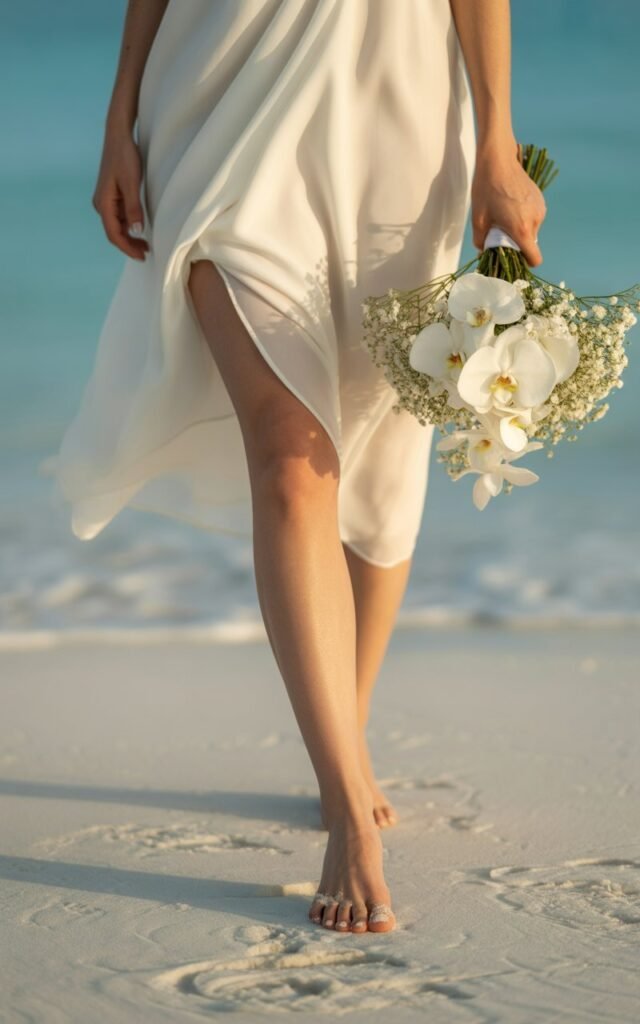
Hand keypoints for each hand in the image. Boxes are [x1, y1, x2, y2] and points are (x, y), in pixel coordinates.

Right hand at [92, 130, 149, 260]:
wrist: (118, 135)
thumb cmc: (125, 156)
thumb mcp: (131, 183)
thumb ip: (133, 208)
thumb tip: (136, 231)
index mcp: (103, 203)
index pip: (114, 234)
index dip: (127, 247)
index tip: (142, 256)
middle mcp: (101, 204)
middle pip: (114, 232)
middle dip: (129, 244)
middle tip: (147, 252)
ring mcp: (105, 200)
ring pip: (117, 225)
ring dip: (129, 236)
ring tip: (146, 244)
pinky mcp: (111, 195)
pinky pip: (119, 216)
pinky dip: (129, 225)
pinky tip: (139, 228)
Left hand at [471, 140, 546, 266]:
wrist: (498, 160)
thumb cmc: (486, 190)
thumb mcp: (478, 219)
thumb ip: (481, 241)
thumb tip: (483, 252)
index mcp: (522, 229)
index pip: (534, 258)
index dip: (524, 263)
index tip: (512, 259)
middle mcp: (535, 220)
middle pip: (530, 245)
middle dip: (517, 244)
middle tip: (499, 233)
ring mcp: (540, 208)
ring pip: (531, 230)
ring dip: (520, 229)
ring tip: (504, 216)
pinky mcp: (540, 199)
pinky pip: (533, 217)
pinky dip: (523, 217)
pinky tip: (510, 206)